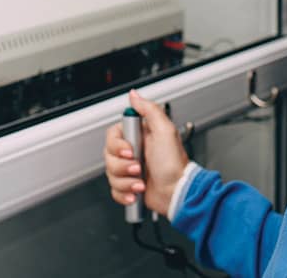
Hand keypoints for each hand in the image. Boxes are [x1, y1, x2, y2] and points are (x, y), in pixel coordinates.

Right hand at [103, 89, 188, 215]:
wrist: (177, 192)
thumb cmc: (174, 165)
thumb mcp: (165, 131)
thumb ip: (149, 110)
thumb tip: (134, 95)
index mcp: (139, 136)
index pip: (113, 135)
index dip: (118, 145)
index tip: (130, 150)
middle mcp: (133, 151)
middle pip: (109, 156)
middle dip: (123, 166)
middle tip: (138, 167)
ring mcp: (130, 169)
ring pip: (110, 174)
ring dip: (126, 181)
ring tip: (141, 181)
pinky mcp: (129, 185)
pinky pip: (114, 189)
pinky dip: (124, 193)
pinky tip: (136, 191)